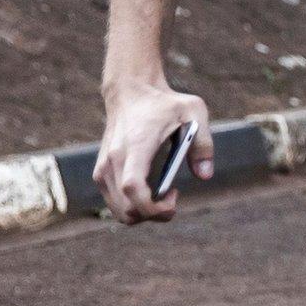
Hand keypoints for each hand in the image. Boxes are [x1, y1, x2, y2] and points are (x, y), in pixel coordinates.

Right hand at [93, 82, 213, 223]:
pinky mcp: (101, 173)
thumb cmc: (163, 102)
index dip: (152, 206)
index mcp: (135, 146)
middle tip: (174, 197)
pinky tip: (152, 191)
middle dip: (154, 214)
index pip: (133, 187)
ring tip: (165, 194)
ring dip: (144, 213)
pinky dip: (134, 207)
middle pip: (126, 209)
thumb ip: (203, 143)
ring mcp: (103, 168)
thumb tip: (205, 175)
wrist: (130, 91)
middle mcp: (113, 160)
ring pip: (120, 211)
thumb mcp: (193, 111)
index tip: (174, 202)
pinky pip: (115, 204)